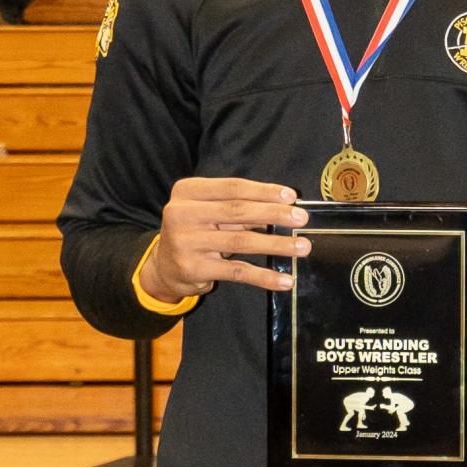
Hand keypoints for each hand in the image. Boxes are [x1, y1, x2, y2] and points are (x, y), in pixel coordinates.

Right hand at [138, 178, 310, 301]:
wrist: (164, 267)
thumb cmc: (196, 231)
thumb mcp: (208, 212)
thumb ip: (237, 206)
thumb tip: (284, 208)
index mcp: (187, 191)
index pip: (232, 187)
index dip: (264, 191)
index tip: (291, 196)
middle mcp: (181, 214)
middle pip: (237, 211)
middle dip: (274, 214)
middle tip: (302, 219)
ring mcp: (187, 242)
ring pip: (241, 241)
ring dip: (276, 244)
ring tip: (301, 247)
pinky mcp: (195, 269)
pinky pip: (237, 272)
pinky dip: (264, 276)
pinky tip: (285, 280)